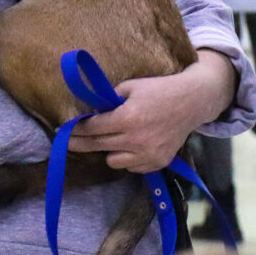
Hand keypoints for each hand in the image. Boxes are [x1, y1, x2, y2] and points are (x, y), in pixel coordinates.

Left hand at [67, 49, 236, 172]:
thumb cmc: (158, 90)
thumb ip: (108, 100)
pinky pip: (131, 167)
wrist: (191, 102)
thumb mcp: (130, 86)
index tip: (63, 130)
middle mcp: (136, 139)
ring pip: (113, 161)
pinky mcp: (158, 162)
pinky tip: (134, 144)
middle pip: (98, 146)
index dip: (77, 129)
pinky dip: (128, 158)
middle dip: (80, 143)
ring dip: (109, 150)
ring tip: (114, 138)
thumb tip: (90, 113)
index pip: (93, 128)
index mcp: (128, 117)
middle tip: (66, 142)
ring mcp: (148, 154)